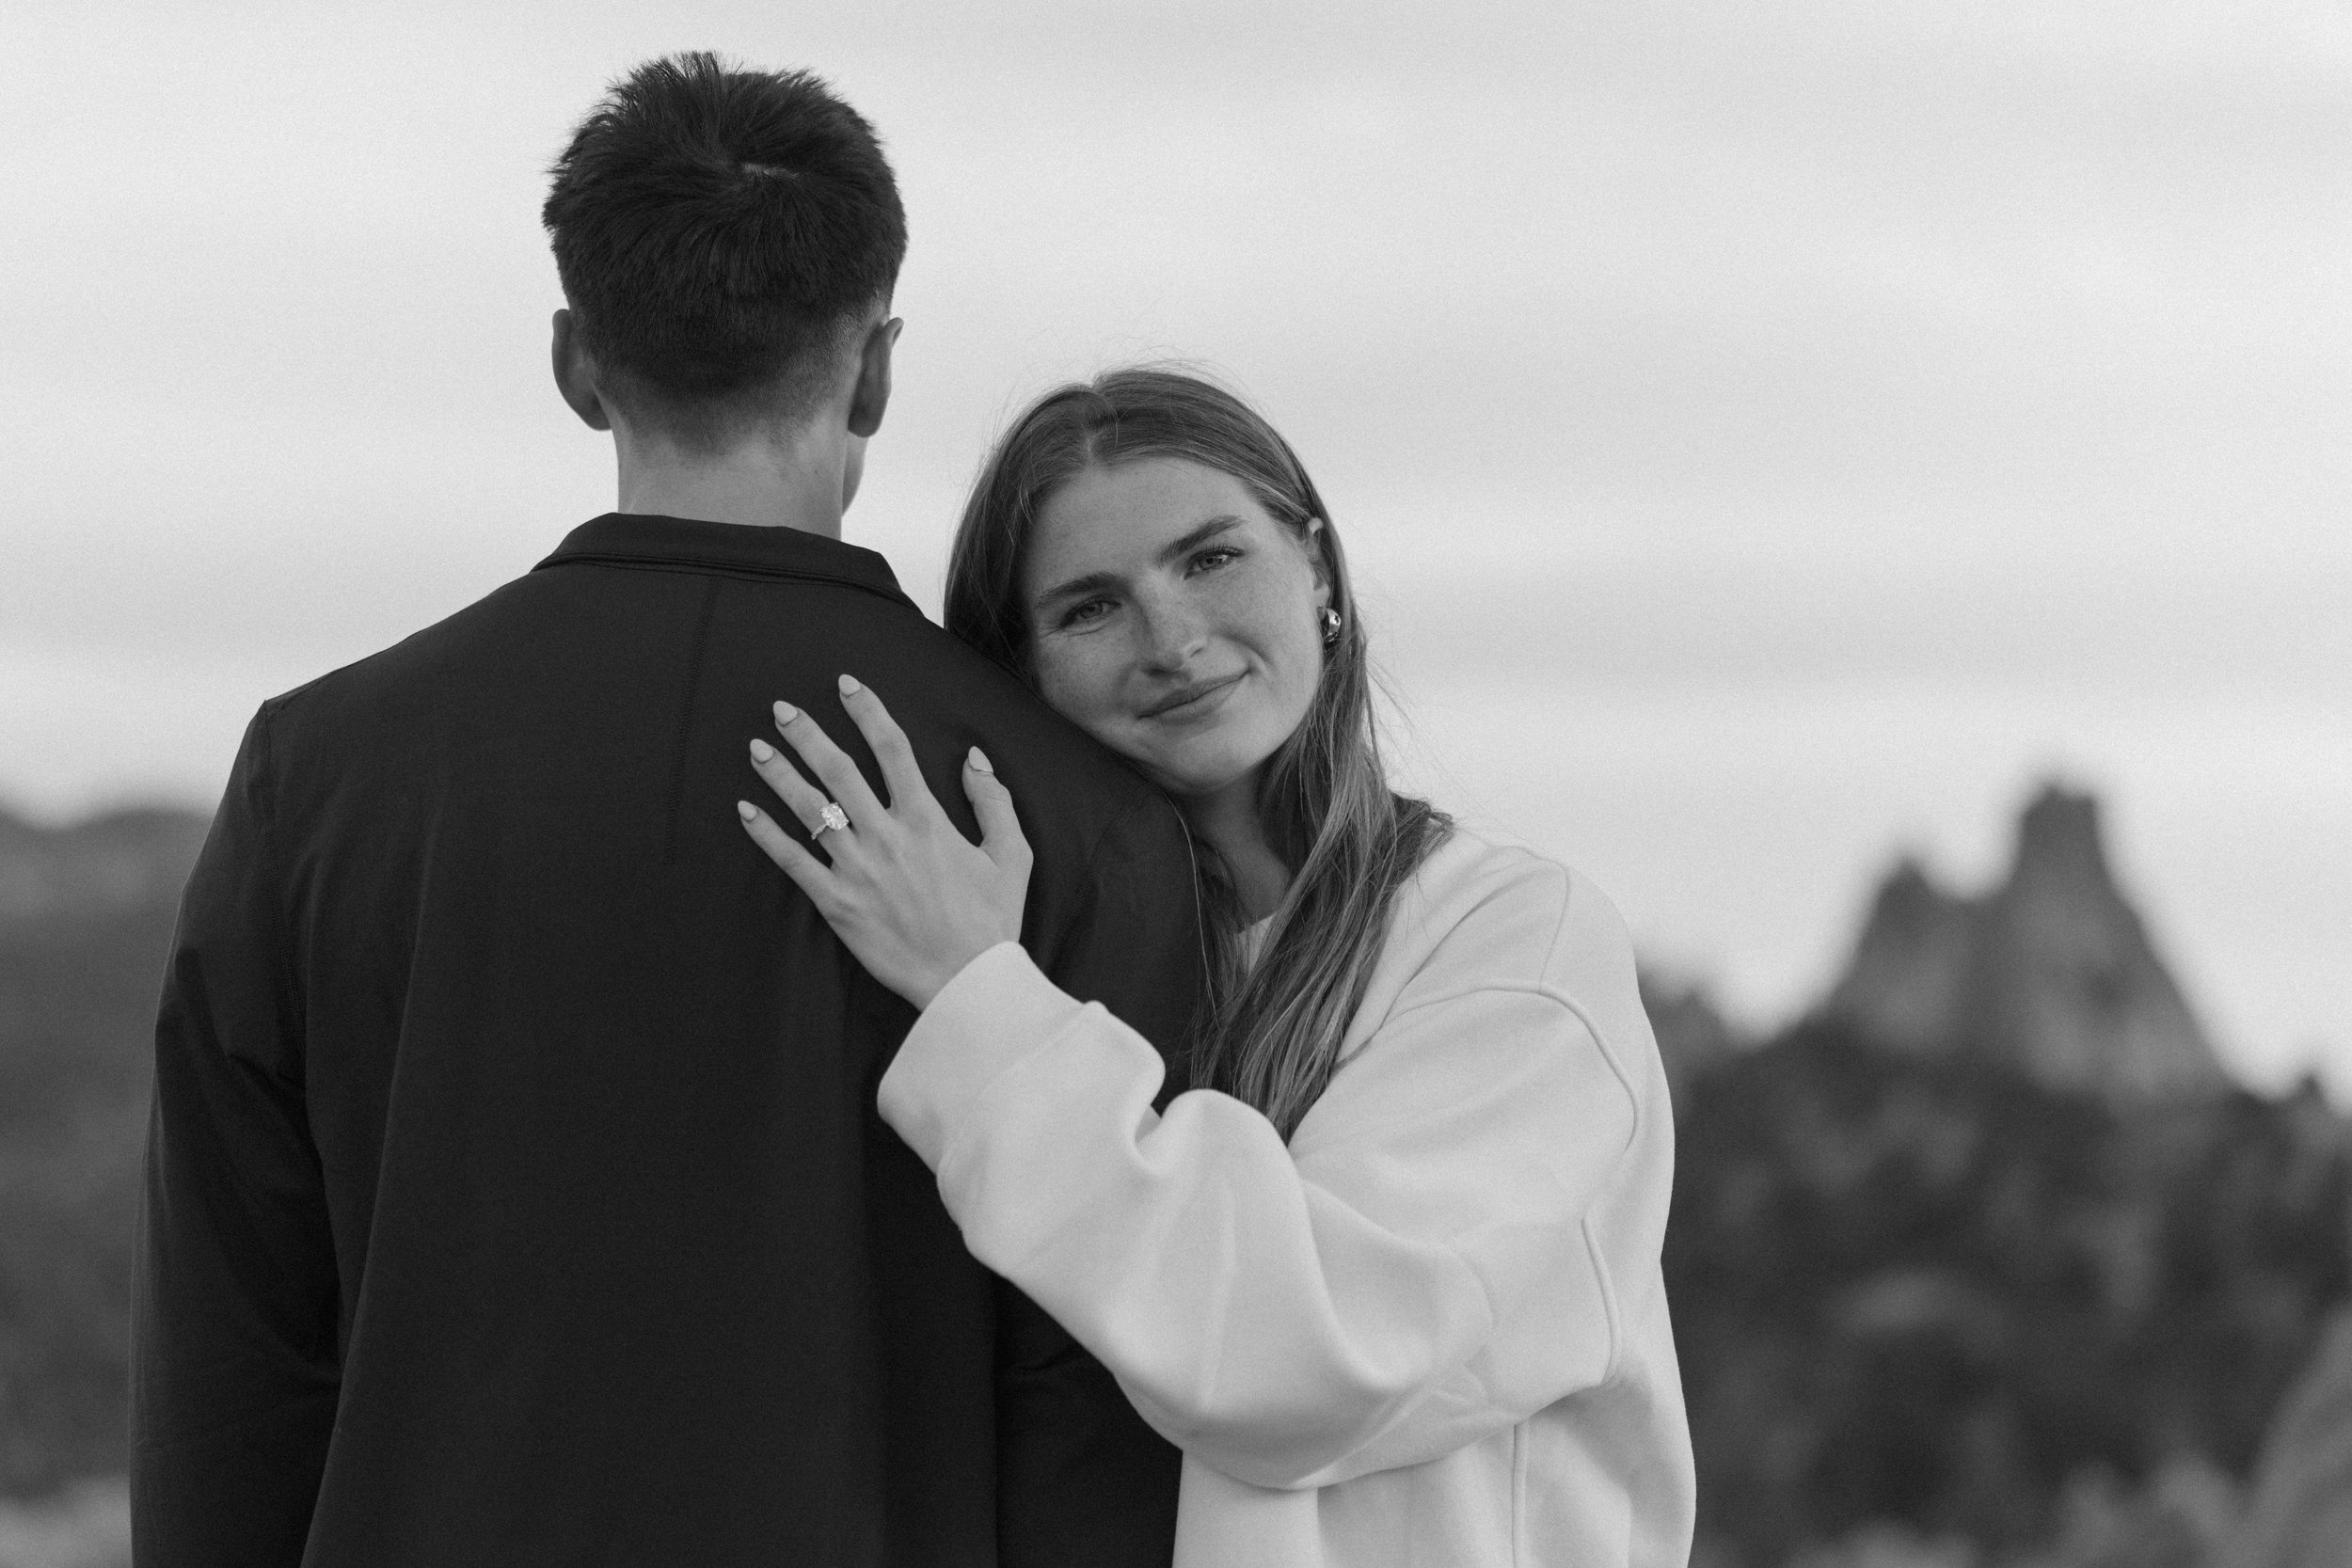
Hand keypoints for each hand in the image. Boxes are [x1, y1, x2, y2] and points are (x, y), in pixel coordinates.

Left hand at [736, 675, 1031, 1009]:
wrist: (967, 980)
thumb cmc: (993, 920)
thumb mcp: (1013, 855)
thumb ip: (994, 800)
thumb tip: (974, 757)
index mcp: (927, 819)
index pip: (892, 748)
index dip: (867, 710)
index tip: (847, 685)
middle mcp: (886, 835)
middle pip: (838, 769)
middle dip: (807, 733)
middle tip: (781, 709)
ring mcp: (857, 869)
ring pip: (809, 808)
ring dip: (780, 774)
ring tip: (756, 749)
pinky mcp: (836, 903)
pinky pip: (792, 862)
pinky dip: (766, 834)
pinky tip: (746, 811)